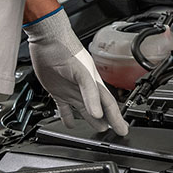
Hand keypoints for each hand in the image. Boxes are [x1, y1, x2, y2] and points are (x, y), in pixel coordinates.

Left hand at [24, 8, 128, 135]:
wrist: (48, 41)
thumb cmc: (67, 50)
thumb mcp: (81, 72)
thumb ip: (89, 93)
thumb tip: (97, 114)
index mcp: (94, 83)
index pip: (108, 105)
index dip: (116, 118)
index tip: (123, 130)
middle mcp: (84, 88)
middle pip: (99, 109)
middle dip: (108, 120)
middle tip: (115, 132)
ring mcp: (71, 89)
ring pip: (84, 109)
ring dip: (91, 120)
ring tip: (98, 129)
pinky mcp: (58, 90)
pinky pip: (64, 107)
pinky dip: (67, 116)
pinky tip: (69, 123)